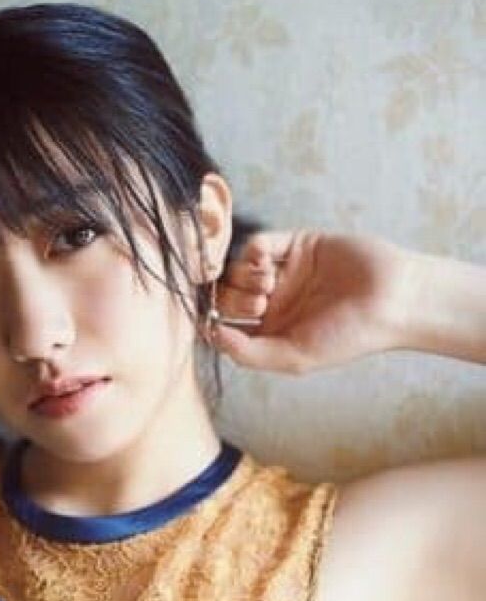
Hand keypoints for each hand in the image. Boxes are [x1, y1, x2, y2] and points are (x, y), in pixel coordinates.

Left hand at [207, 230, 417, 373]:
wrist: (391, 300)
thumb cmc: (347, 337)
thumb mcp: (294, 357)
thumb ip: (249, 353)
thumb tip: (210, 336)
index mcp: (269, 333)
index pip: (225, 326)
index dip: (212, 322)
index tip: (211, 321)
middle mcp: (272, 303)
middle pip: (226, 297)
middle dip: (231, 300)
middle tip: (260, 305)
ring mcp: (282, 273)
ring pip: (237, 269)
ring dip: (243, 276)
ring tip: (269, 286)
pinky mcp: (295, 245)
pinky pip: (257, 244)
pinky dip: (253, 252)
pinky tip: (267, 264)